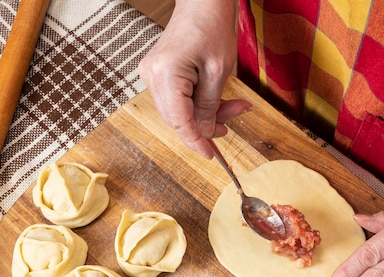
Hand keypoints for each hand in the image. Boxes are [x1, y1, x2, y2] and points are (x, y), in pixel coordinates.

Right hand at [138, 0, 249, 158]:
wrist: (203, 1)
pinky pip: (176, 100)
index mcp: (165, 75)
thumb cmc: (213, 26)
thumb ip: (209, 107)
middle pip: (177, 119)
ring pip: (177, 111)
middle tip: (230, 124)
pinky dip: (196, 105)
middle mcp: (152, 77)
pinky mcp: (157, 73)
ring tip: (232, 107)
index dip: (196, 141)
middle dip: (205, 126)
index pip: (179, 121)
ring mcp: (151, 75)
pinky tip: (215, 101)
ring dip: (203, 115)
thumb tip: (203, 133)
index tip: (211, 155)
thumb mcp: (219, 72)